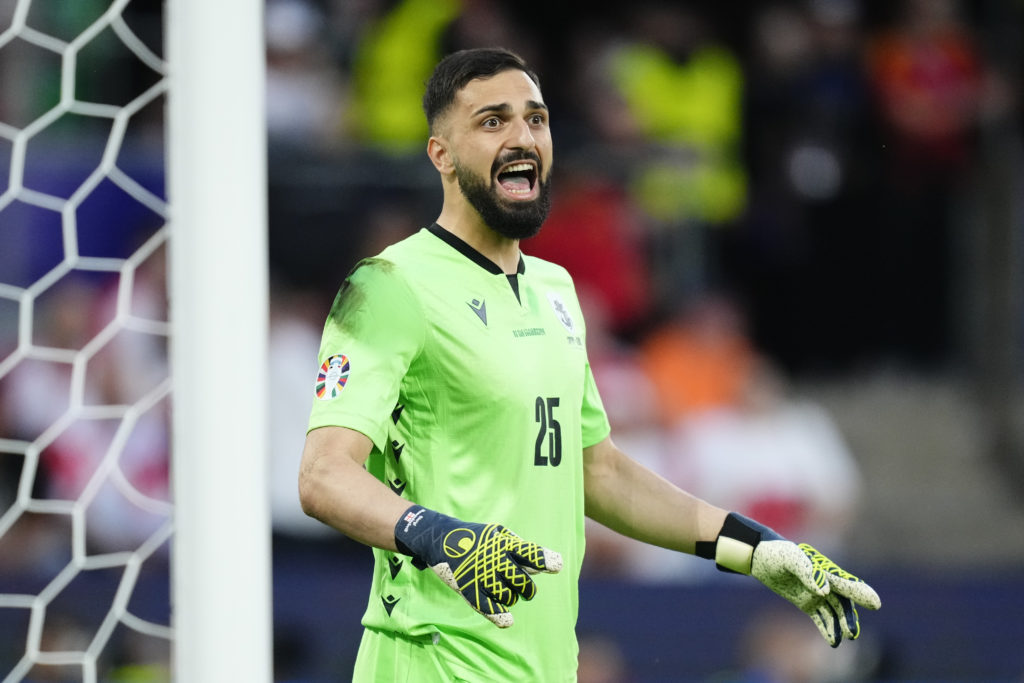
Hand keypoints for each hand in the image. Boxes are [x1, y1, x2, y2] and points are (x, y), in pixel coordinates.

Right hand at [394, 506, 562, 626]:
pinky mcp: (469, 590)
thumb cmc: (476, 538)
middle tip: (527, 591)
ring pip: (509, 598)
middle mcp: (494, 560)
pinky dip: (501, 616)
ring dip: (512, 598)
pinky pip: (490, 609)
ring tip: (505, 592)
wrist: (441, 540)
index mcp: (504, 544)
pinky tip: (506, 619)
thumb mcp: (498, 533)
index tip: (556, 566)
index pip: (529, 553)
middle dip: (529, 589)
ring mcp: (481, 576)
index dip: (544, 560)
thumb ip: (519, 548)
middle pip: (523, 583)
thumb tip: (539, 567)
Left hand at [696, 512, 880, 646]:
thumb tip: (825, 591)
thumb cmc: (777, 553)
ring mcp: (817, 593)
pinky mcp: (806, 602)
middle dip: (849, 617)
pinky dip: (828, 628)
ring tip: (845, 638)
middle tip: (853, 632)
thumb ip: (808, 572)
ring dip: (840, 625)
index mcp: (825, 570)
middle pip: (843, 602)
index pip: (846, 583)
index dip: (861, 593)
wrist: (761, 557)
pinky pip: (821, 617)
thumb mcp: (790, 558)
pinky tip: (833, 641)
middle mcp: (825, 583)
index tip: (875, 603)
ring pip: (834, 612)